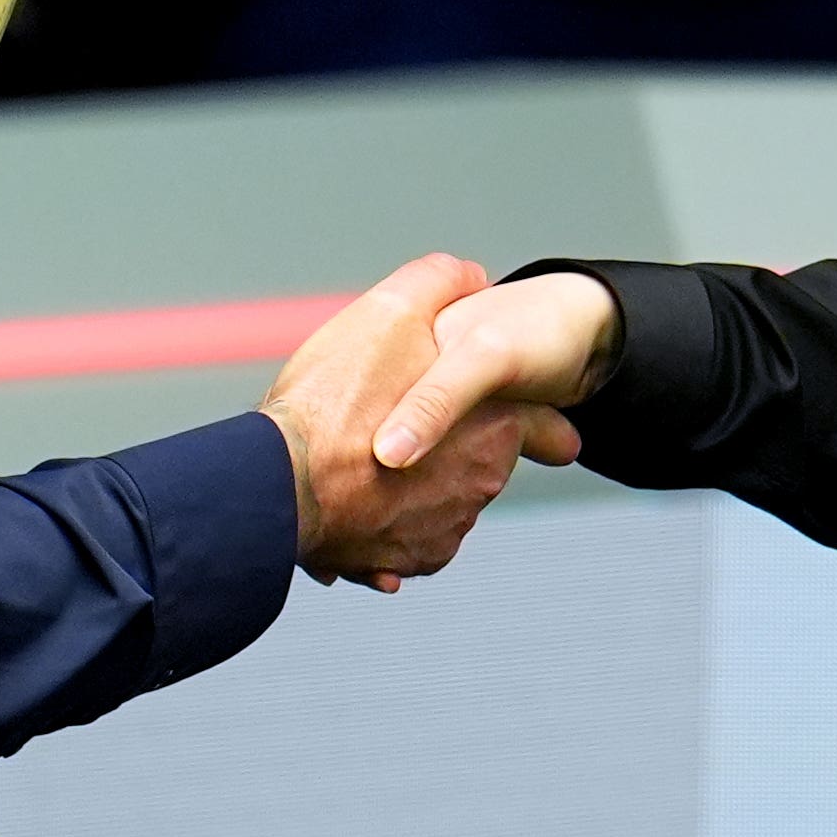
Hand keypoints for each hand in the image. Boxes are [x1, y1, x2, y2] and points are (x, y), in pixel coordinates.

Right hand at [259, 254, 576, 584]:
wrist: (277, 484)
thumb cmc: (333, 399)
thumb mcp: (390, 310)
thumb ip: (437, 283)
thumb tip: (469, 274)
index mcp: (493, 426)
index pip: (544, 428)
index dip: (545, 425)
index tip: (559, 440)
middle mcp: (479, 485)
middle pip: (481, 462)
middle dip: (452, 450)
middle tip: (403, 433)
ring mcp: (443, 530)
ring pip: (439, 502)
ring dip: (414, 488)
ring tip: (364, 466)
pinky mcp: (406, 562)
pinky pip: (405, 541)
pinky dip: (384, 525)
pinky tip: (353, 503)